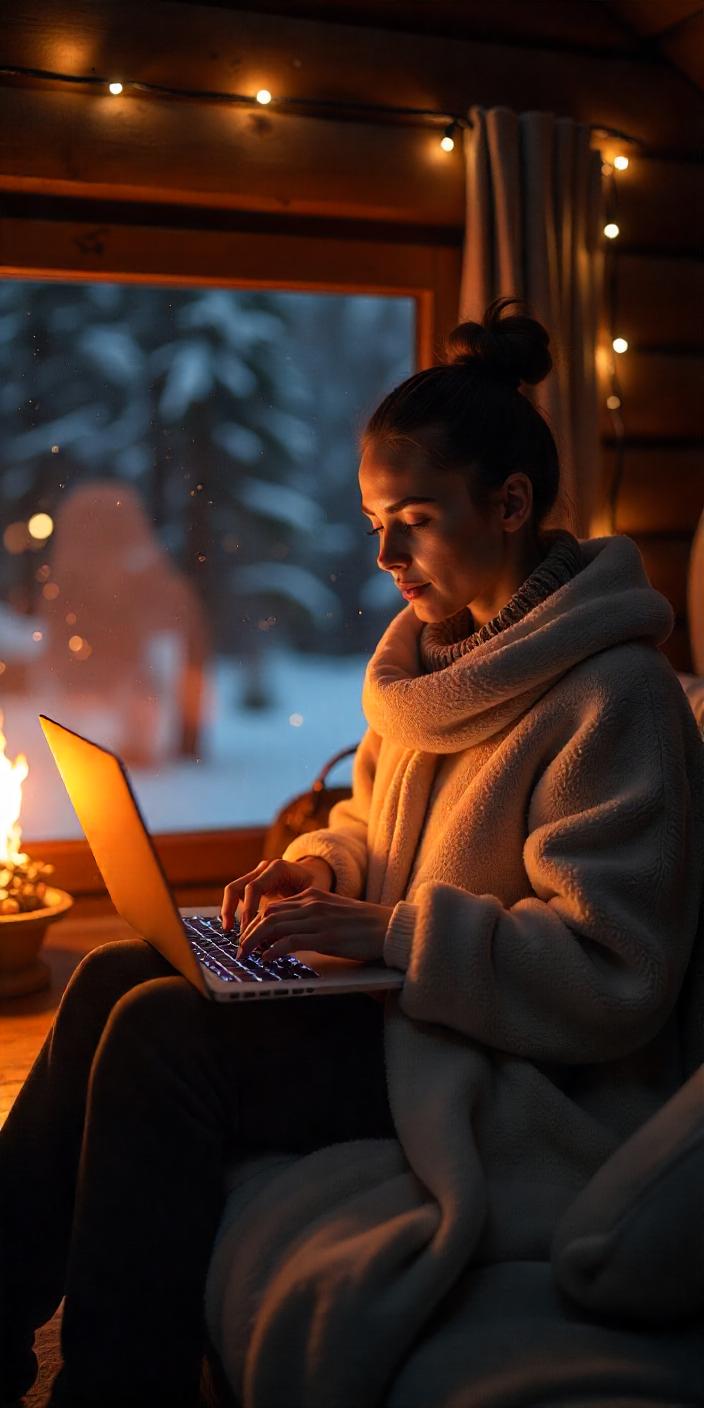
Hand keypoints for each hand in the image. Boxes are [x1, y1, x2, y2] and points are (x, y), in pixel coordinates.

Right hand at [221, 856, 333, 932]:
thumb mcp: (314, 895)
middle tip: (236, 936)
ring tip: (229, 932)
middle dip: (233, 912)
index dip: (249, 910)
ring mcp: (256, 874)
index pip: (254, 888)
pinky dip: (233, 910)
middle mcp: (264, 868)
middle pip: (237, 887)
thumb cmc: (316, 884)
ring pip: (233, 890)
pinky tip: (238, 928)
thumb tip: (283, 937)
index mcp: (278, 868)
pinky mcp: (253, 883)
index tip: (250, 931)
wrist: (314, 872)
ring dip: (228, 910)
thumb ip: (298, 911)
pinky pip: (237, 895)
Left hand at [237, 889, 394, 965]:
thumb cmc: (364, 925)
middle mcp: (312, 904)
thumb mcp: (333, 912)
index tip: (247, 937)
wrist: (389, 928)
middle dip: (249, 933)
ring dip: (254, 942)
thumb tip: (289, 932)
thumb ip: (311, 916)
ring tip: (245, 956)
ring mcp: (318, 920)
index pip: (273, 906)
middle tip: (240, 949)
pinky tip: (266, 959)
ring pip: (274, 926)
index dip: (255, 923)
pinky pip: (290, 941)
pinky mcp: (325, 937)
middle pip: (268, 915)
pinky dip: (273, 950)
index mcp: (313, 895)